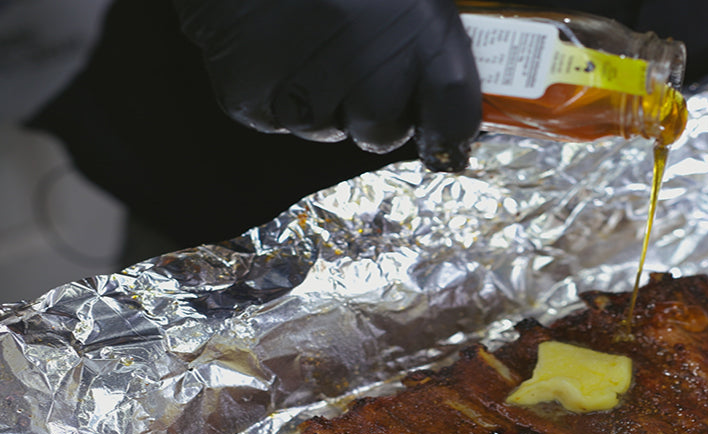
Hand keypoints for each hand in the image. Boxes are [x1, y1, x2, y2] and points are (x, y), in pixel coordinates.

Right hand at [172, 0, 482, 170]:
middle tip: (357, 66)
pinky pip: (275, 118)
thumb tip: (439, 81)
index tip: (442, 133)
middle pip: (383, 130)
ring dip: (323, 101)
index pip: (455, 114)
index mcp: (420, 26)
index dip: (448, 129)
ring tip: (308, 41)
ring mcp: (306, 85)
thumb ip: (425, 29)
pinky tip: (274, 47)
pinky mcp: (253, 96)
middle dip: (374, 111)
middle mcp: (368, 64)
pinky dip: (276, 92)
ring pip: (325, 127)